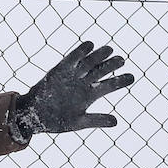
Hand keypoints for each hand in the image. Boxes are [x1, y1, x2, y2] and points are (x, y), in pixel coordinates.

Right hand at [11, 42, 135, 139]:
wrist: (35, 115)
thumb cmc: (56, 120)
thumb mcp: (78, 122)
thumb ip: (97, 120)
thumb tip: (116, 122)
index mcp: (90, 95)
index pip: (109, 85)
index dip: (120, 81)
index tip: (132, 77)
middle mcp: (83, 83)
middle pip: (101, 70)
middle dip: (112, 65)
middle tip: (122, 60)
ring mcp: (72, 75)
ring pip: (89, 62)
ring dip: (99, 56)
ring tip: (110, 50)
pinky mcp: (60, 70)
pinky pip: (72, 58)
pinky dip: (80, 52)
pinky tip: (90, 45)